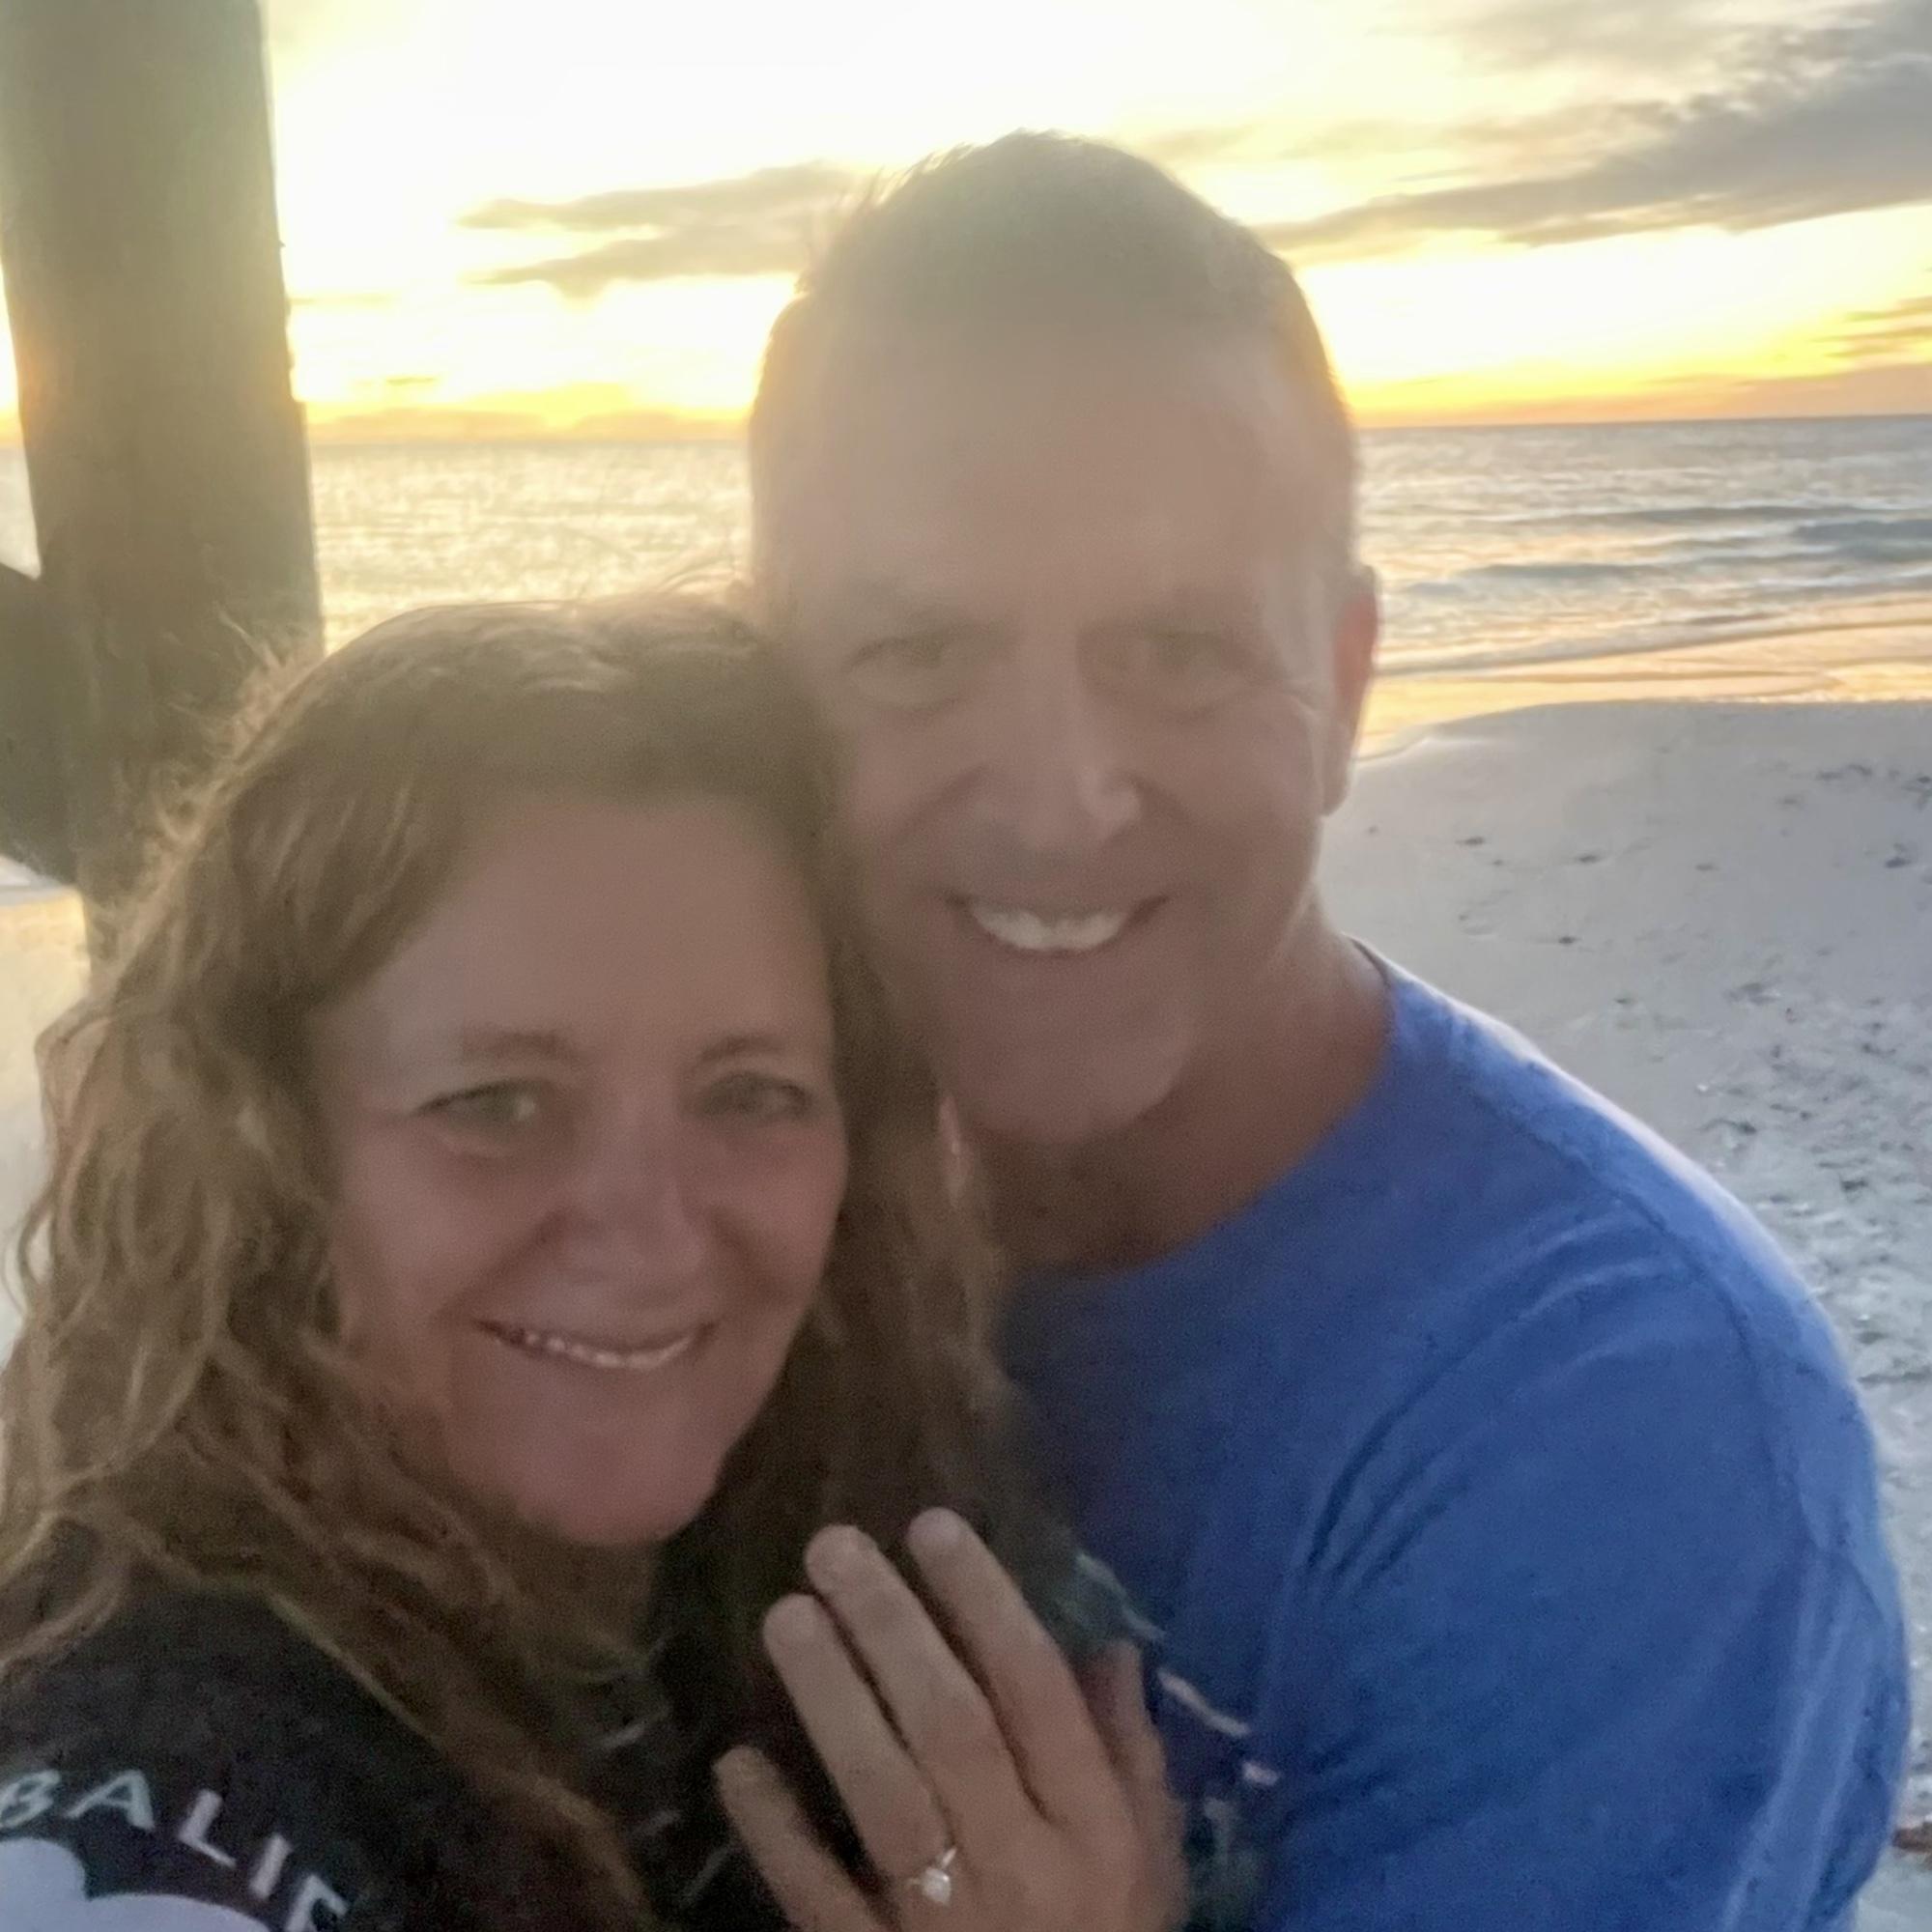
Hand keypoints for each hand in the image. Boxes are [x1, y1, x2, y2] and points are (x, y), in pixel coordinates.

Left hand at [716, 1509, 1183, 1931]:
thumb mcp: (1149, 1862)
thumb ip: (1129, 1756)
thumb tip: (1110, 1643)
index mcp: (1094, 1828)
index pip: (1037, 1693)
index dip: (984, 1603)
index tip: (930, 1526)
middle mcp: (1024, 1865)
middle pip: (953, 1729)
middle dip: (892, 1629)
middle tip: (831, 1546)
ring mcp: (944, 1926)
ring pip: (886, 1798)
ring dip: (834, 1701)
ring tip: (787, 1616)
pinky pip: (820, 1899)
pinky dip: (779, 1832)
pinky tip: (739, 1762)